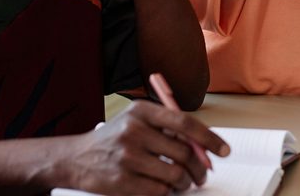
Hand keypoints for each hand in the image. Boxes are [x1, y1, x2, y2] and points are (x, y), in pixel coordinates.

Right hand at [59, 100, 229, 194]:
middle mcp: (134, 131)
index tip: (224, 150)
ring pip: (175, 175)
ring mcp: (127, 157)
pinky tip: (162, 187)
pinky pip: (160, 191)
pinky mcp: (123, 181)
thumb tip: (204, 146)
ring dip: (184, 183)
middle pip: (184, 153)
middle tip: (202, 175)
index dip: (209, 138)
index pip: (185, 123)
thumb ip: (168, 128)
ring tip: (181, 182)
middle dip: (200, 168)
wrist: (76, 158)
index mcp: (141, 111)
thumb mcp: (136, 121)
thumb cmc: (114, 139)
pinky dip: (167, 192)